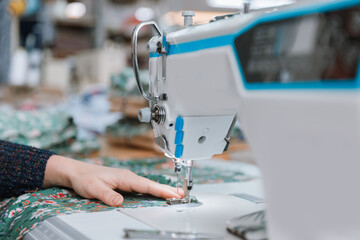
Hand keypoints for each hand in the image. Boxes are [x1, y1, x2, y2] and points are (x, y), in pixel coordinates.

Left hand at [43, 155, 183, 205]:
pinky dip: (151, 191)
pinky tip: (155, 195)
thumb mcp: (94, 188)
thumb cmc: (85, 178)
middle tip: (181, 195)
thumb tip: (121, 202)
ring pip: (147, 186)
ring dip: (160, 191)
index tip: (173, 194)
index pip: (147, 185)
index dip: (161, 190)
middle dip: (166, 190)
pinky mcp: (124, 183)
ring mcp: (127, 180)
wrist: (77, 172)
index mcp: (125, 177)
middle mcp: (128, 177)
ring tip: (173, 196)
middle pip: (151, 185)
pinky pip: (142, 188)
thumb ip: (108, 195)